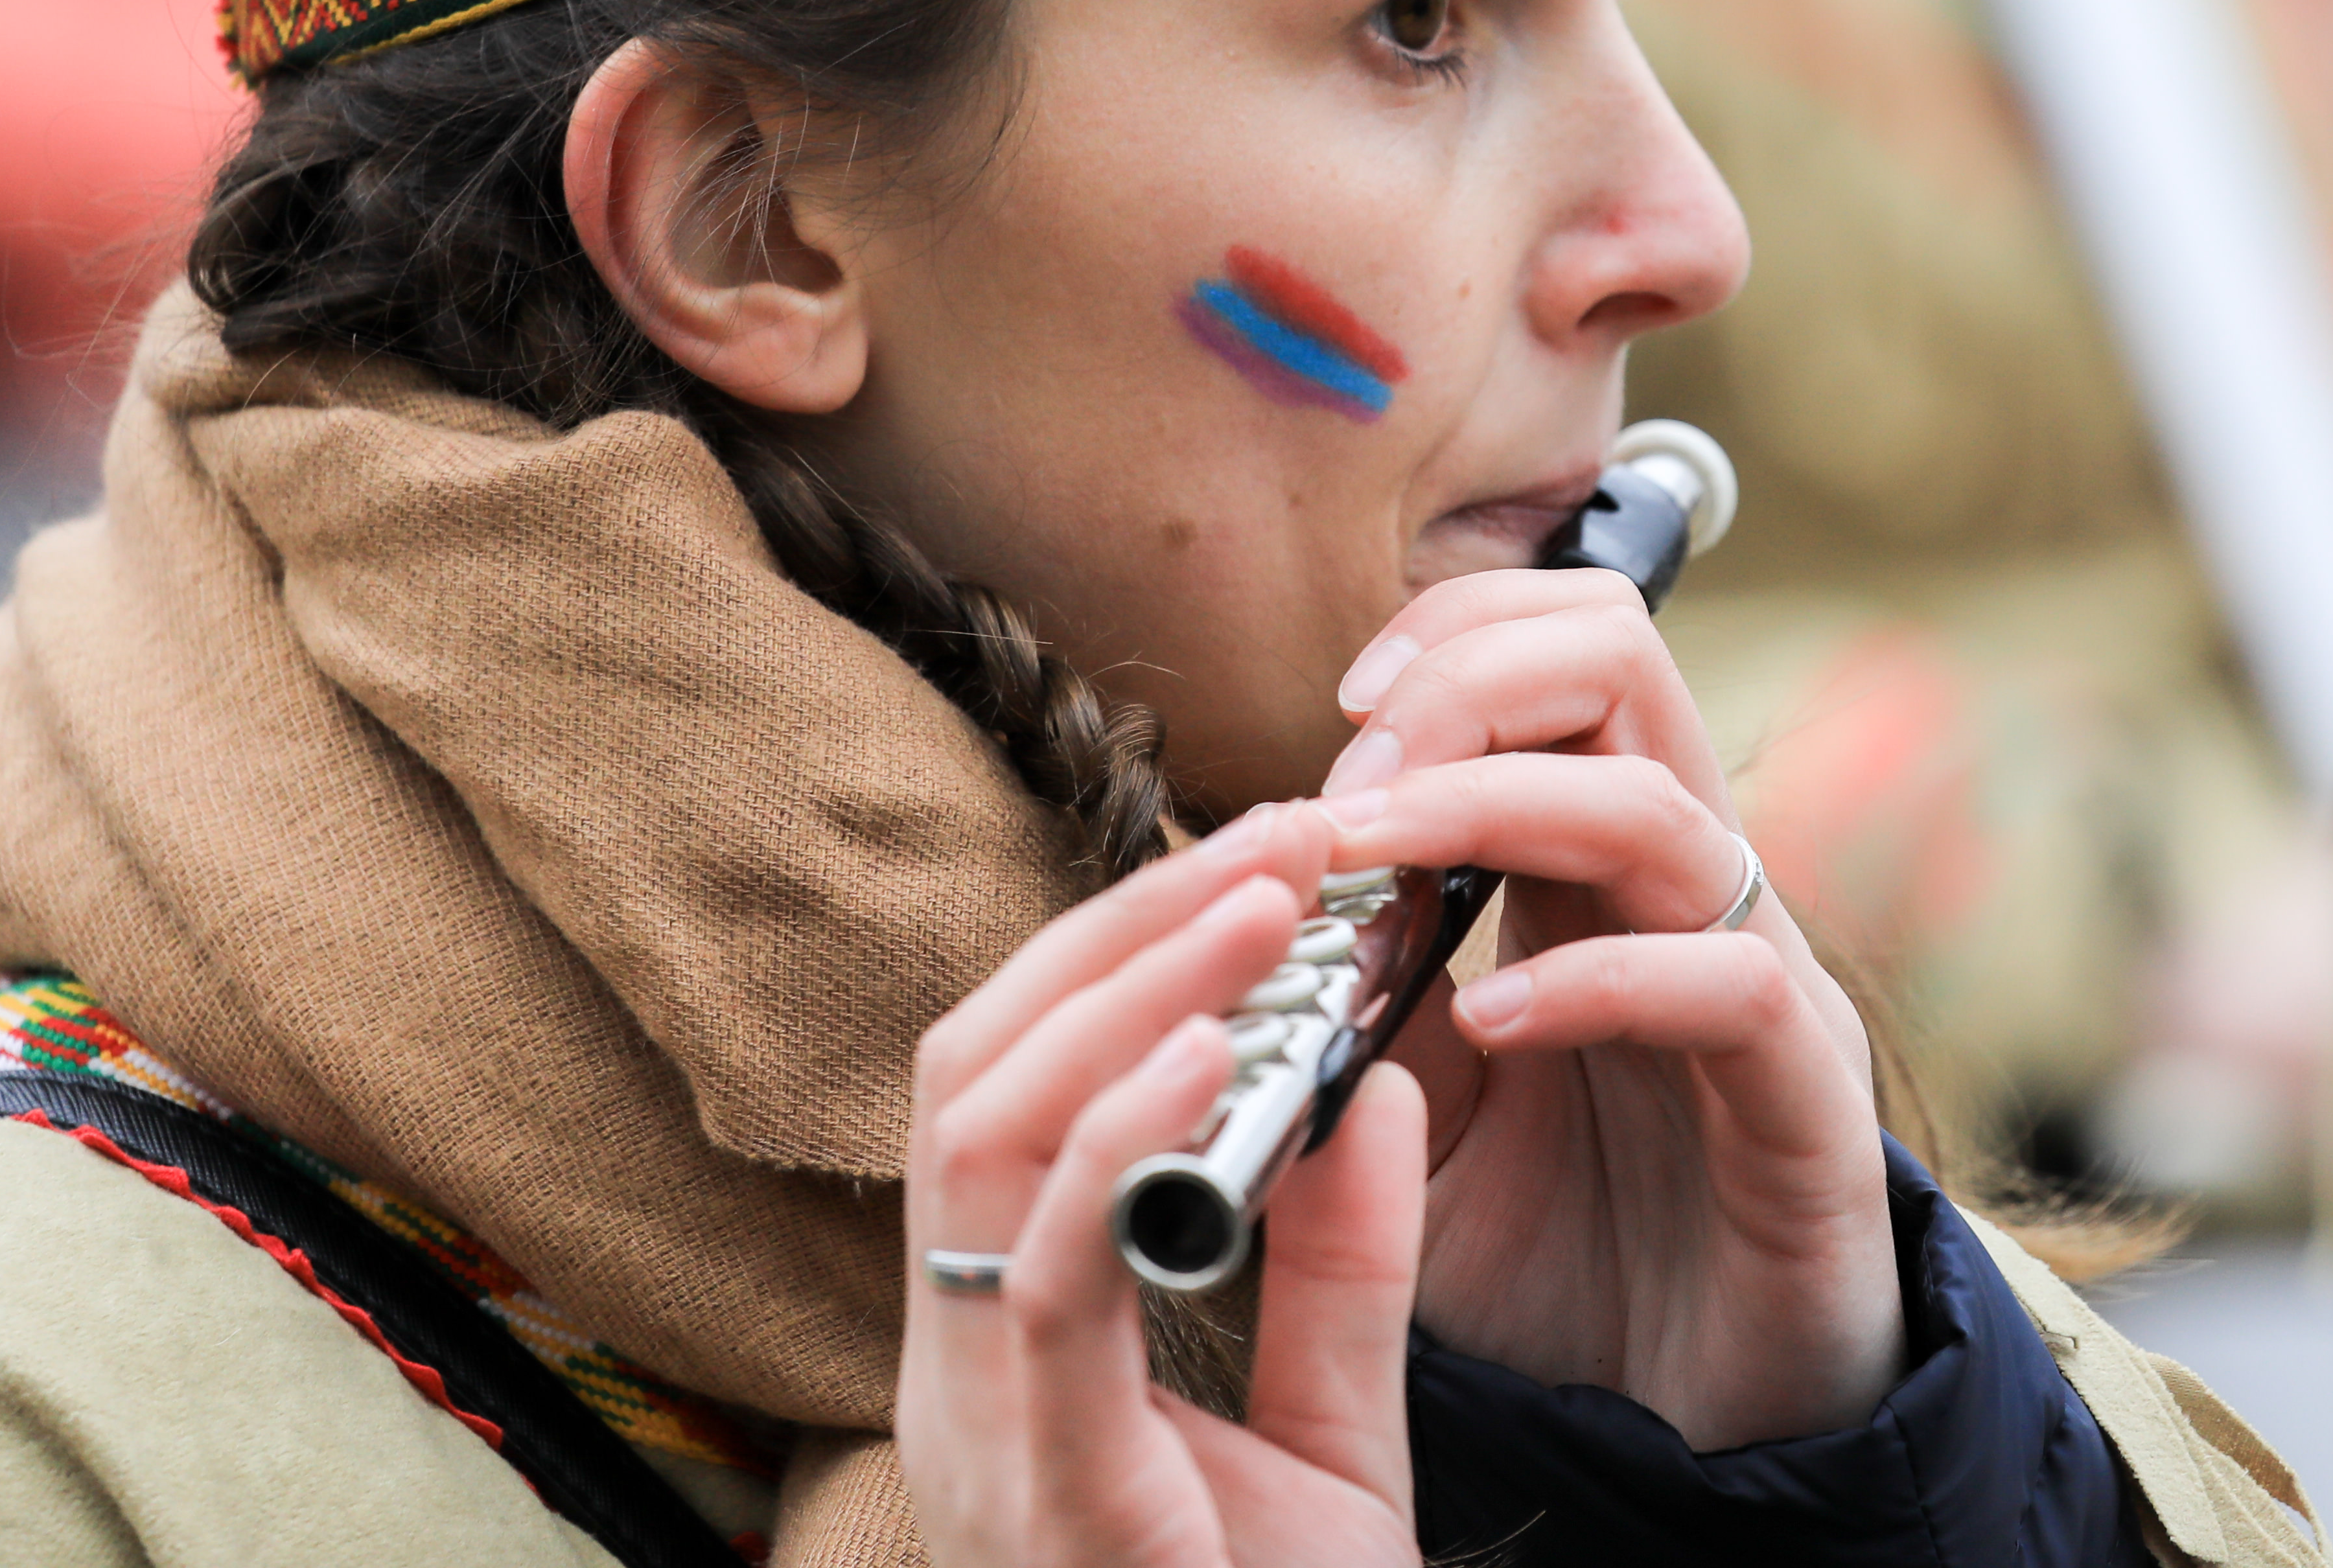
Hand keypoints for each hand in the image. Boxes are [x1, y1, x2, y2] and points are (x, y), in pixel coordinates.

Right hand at [900, 804, 1424, 1567]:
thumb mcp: (1334, 1444)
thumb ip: (1339, 1271)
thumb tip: (1373, 1082)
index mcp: (1008, 1354)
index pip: (1004, 1085)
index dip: (1119, 950)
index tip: (1268, 852)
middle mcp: (959, 1380)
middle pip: (969, 1069)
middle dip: (1118, 931)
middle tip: (1280, 832)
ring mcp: (980, 1441)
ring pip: (977, 1136)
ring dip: (1121, 993)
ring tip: (1266, 893)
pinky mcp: (1044, 1502)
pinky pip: (1040, 1284)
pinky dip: (1117, 1142)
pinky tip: (1221, 1052)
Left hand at [1317, 564, 1903, 1447]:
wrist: (1699, 1435)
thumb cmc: (1557, 1260)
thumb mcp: (1414, 1118)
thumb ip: (1351, 1007)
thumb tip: (1237, 909)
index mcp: (1590, 867)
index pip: (1553, 650)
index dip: (1444, 641)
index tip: (1334, 720)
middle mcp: (1685, 887)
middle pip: (1616, 656)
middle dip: (1464, 681)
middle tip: (1349, 780)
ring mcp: (1759, 979)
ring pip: (1655, 800)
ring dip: (1491, 803)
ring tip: (1373, 859)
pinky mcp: (1807, 1096)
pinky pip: (1728, 980)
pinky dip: (1596, 979)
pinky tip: (1490, 1022)